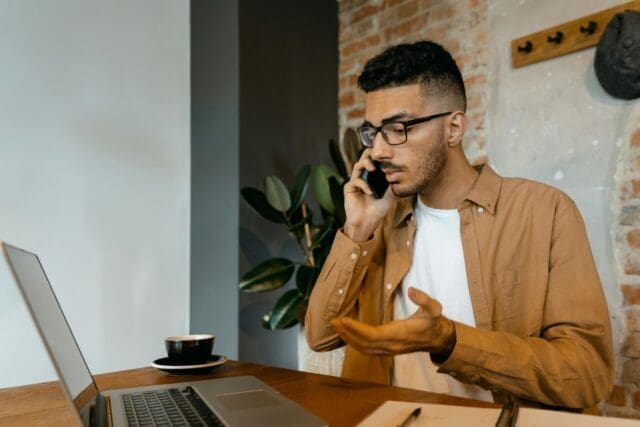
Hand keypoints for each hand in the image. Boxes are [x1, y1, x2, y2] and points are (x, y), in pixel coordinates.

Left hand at [331, 287, 454, 355]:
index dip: (357, 329)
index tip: (344, 319)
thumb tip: (412, 290)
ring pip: (364, 349)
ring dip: (348, 338)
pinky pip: (367, 350)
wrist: (437, 338)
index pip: (373, 335)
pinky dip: (354, 343)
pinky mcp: (386, 350)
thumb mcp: (434, 308)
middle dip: (347, 333)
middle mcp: (391, 345)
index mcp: (399, 334)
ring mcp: (388, 350)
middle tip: (333, 321)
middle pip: (364, 343)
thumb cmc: (432, 322)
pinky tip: (347, 335)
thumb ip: (424, 299)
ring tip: (336, 326)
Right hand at [343, 149, 394, 241]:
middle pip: (364, 158)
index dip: (379, 156)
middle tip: (378, 155)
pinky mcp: (349, 188)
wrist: (368, 222)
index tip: (387, 154)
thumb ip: (393, 185)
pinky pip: (355, 180)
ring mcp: (356, 182)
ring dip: (365, 164)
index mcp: (372, 177)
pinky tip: (369, 192)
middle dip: (370, 154)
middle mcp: (363, 177)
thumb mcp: (390, 196)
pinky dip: (363, 184)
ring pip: (357, 165)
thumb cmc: (378, 210)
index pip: (375, 161)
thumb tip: (401, 174)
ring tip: (372, 169)